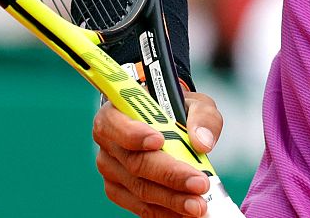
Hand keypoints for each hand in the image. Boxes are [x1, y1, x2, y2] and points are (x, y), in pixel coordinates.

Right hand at [93, 91, 223, 216]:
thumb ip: (201, 116)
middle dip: (170, 175)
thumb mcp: (192, 103)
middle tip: (199, 184)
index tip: (160, 140)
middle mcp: (108, 142)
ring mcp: (111, 170)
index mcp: (115, 112)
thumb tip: (202, 142)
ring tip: (199, 205)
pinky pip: (142, 207)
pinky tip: (186, 214)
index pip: (116, 123)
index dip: (135, 133)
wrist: (164, 126)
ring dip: (172, 200)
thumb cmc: (175, 111)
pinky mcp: (119, 192)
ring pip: (140, 189)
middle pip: (135, 163)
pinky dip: (167, 212)